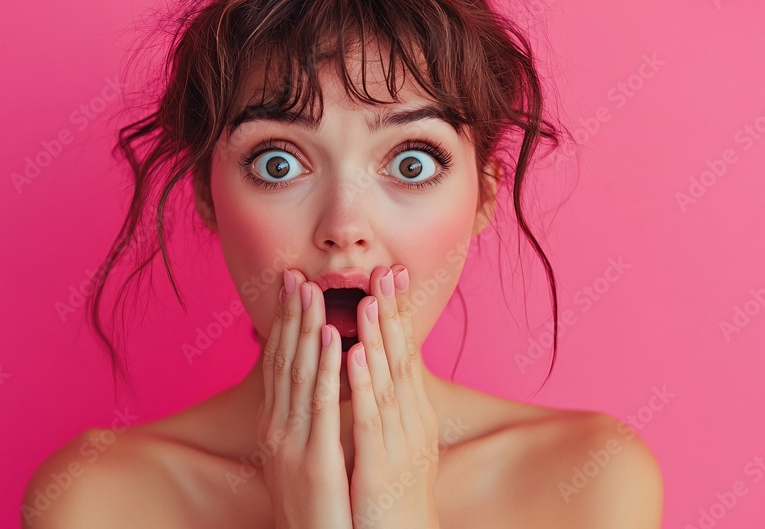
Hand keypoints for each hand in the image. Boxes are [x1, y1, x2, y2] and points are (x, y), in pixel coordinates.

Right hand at [256, 269, 352, 528]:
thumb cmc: (316, 507)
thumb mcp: (303, 457)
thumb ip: (305, 422)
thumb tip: (315, 389)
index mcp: (276, 426)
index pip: (278, 365)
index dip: (285, 325)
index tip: (291, 289)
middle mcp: (277, 428)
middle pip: (283, 361)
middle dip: (290, 316)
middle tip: (295, 275)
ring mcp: (292, 443)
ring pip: (298, 374)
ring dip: (305, 329)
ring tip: (311, 291)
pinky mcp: (315, 459)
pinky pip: (320, 405)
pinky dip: (325, 368)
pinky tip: (332, 339)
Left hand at [346, 265, 441, 528]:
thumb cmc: (395, 494)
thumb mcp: (395, 441)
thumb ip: (387, 406)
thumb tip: (374, 370)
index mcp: (413, 414)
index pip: (405, 353)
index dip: (398, 314)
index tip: (391, 276)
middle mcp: (411, 421)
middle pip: (402, 357)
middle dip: (393, 312)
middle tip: (387, 270)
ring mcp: (399, 442)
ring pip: (386, 381)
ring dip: (377, 338)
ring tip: (369, 300)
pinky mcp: (380, 465)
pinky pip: (369, 419)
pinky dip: (361, 385)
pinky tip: (352, 356)